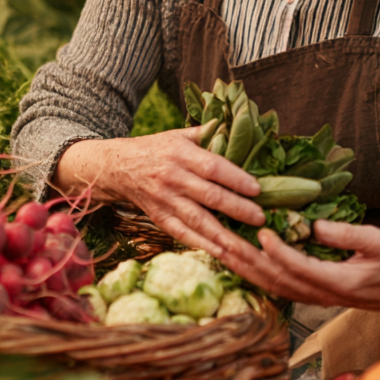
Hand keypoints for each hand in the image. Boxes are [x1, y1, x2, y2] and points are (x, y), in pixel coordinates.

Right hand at [55, 127, 264, 256]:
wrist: (118, 167)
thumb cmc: (156, 149)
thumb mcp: (179, 135)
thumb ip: (207, 134)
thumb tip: (237, 127)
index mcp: (181, 154)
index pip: (213, 167)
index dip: (236, 179)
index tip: (257, 189)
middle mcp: (173, 178)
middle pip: (209, 196)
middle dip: (237, 208)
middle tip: (261, 218)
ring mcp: (165, 200)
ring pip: (197, 220)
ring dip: (223, 234)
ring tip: (245, 244)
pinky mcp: (159, 217)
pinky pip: (182, 233)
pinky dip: (201, 244)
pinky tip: (220, 252)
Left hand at [214, 218, 379, 313]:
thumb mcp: (379, 241)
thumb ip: (347, 235)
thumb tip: (313, 225)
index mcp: (338, 282)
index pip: (300, 267)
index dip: (279, 251)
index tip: (262, 232)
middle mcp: (320, 294)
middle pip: (276, 279)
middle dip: (248, 259)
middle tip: (225, 236)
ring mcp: (312, 298)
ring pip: (270, 285)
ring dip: (244, 268)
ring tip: (220, 247)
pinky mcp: (307, 295)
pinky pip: (274, 286)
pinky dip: (252, 273)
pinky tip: (236, 260)